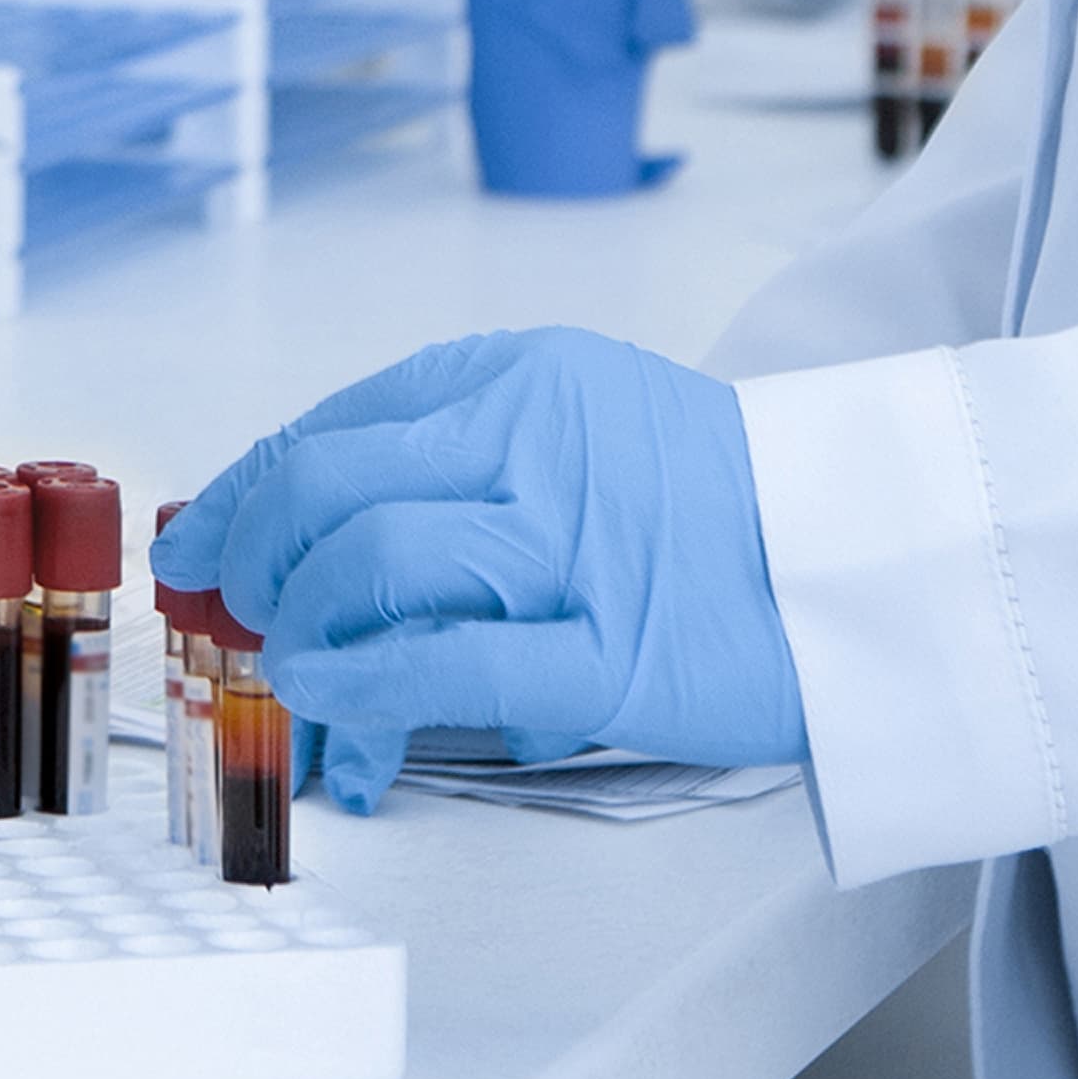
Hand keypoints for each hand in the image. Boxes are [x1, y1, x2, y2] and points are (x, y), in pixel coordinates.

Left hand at [153, 326, 807, 813]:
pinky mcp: (603, 655)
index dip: (251, 491)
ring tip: (288, 670)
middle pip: (331, 489)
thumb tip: (310, 522)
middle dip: (252, 559)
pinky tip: (335, 702)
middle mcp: (539, 441)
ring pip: (370, 565)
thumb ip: (465, 459)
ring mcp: (571, 547)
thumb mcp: (585, 424)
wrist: (865, 555)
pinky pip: (441, 665)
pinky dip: (361, 686)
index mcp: (527, 376)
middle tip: (236, 610)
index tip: (211, 541)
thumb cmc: (717, 503)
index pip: (340, 423)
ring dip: (295, 628)